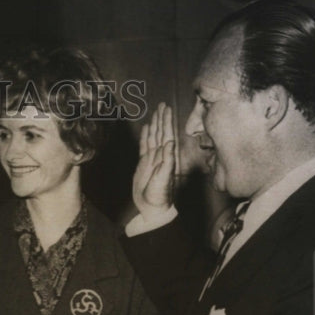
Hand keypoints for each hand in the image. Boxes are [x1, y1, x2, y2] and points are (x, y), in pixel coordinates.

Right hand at [133, 102, 176, 216]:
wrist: (151, 208)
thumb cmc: (158, 197)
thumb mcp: (163, 180)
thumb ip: (167, 162)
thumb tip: (169, 143)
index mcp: (167, 158)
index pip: (167, 135)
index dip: (166, 122)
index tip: (167, 109)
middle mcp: (161, 156)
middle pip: (161, 133)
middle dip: (161, 119)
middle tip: (162, 105)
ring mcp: (152, 159)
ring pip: (153, 137)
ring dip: (154, 124)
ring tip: (155, 112)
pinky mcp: (144, 164)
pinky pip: (145, 146)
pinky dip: (146, 136)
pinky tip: (146, 128)